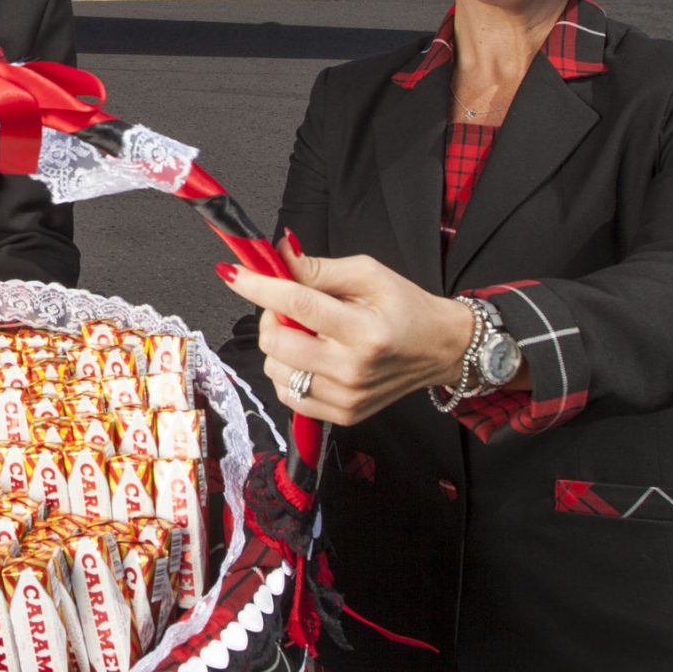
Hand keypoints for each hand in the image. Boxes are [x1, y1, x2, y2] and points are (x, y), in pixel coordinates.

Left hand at [220, 242, 474, 425]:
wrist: (439, 349)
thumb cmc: (406, 307)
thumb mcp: (369, 274)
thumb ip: (320, 267)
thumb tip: (277, 256)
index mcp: (365, 331)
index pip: (298, 305)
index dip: (259, 286)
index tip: (233, 273)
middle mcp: (353, 369)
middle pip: (277, 342)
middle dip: (271, 315)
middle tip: (289, 304)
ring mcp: (346, 398)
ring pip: (275, 369)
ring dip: (279, 345)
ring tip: (307, 332)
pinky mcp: (342, 415)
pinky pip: (287, 394)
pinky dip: (288, 371)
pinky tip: (309, 356)